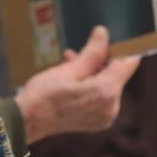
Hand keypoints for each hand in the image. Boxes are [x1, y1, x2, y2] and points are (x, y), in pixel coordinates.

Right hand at [16, 27, 142, 142]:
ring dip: (92, 73)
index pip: (128, 63)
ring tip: (70, 63)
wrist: (28, 121)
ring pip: (108, 85)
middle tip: (78, 52)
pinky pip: (101, 97)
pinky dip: (90, 86)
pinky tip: (72, 79)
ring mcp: (105, 117)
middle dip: (100, 61)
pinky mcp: (98, 121)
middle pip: (117, 74)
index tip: (105, 41)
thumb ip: (92, 53)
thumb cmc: (44, 95)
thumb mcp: (68, 69)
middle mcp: (111, 107)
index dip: (119, 49)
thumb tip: (103, 34)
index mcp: (106, 92)